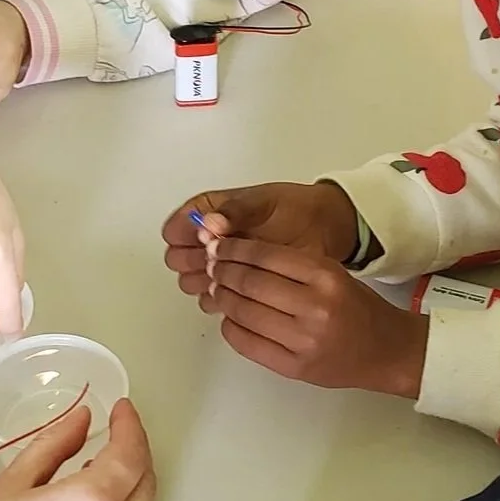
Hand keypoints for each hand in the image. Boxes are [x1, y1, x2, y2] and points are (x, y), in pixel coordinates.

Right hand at [161, 181, 358, 295]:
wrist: (322, 228)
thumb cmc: (293, 208)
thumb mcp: (264, 202)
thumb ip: (235, 211)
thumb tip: (210, 223)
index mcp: (209, 214)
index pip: (176, 227)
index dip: (184, 234)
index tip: (202, 237)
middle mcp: (210, 242)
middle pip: (178, 257)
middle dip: (190, 260)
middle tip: (211, 258)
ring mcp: (222, 266)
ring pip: (191, 280)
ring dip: (202, 280)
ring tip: (224, 275)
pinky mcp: (237, 287)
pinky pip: (213, 299)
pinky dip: (218, 298)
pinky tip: (233, 290)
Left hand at [204, 238, 428, 395]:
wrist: (387, 351)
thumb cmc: (357, 309)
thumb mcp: (332, 274)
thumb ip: (290, 266)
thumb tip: (236, 255)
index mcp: (326, 276)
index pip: (265, 256)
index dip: (234, 249)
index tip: (219, 246)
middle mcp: (314, 308)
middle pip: (249, 283)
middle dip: (222, 271)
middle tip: (211, 266)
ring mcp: (303, 341)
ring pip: (243, 312)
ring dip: (222, 298)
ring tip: (216, 290)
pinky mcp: (293, 367)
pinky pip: (246, 343)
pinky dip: (230, 327)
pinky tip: (230, 317)